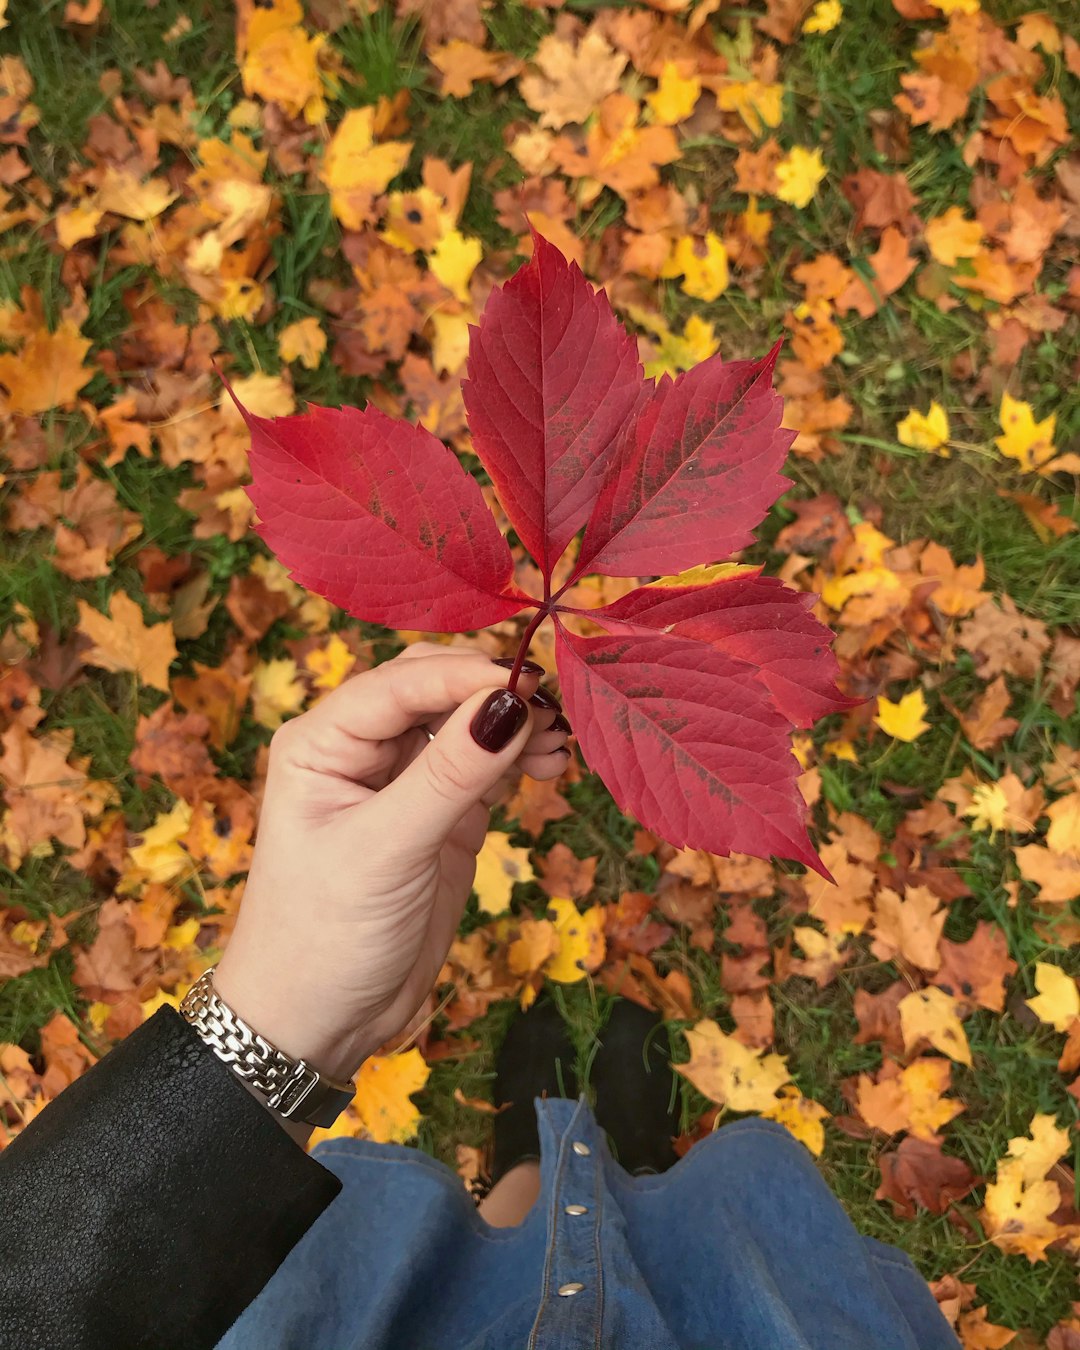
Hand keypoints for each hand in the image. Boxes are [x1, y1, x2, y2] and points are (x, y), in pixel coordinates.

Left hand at [212, 644, 569, 1096]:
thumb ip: (448, 776)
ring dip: (516, 723)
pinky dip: (522, 757)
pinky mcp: (443, 814)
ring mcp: (406, 780)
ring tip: (562, 742)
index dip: (466, 674)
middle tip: (556, 707)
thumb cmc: (323, 935)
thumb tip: (511, 704)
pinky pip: (487, 765)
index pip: (401, 682)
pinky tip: (554, 763)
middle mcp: (362, 748)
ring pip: (468, 723)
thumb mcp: (384, 852)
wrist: (319, 1022)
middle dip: (494, 691)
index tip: (531, 681)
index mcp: (322, 741)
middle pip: (437, 689)